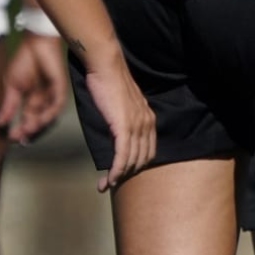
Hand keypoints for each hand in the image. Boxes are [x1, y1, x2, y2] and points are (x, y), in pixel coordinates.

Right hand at [0, 33, 71, 143]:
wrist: (35, 44)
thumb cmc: (23, 61)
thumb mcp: (12, 85)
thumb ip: (9, 104)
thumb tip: (1, 122)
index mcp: (30, 97)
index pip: (26, 117)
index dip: (19, 128)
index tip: (11, 137)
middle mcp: (42, 98)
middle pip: (37, 119)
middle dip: (29, 130)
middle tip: (20, 139)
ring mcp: (52, 94)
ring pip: (48, 115)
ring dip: (38, 125)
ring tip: (28, 131)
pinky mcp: (60, 88)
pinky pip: (57, 105)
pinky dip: (49, 114)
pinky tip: (41, 120)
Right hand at [80, 47, 156, 191]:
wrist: (107, 67)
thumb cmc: (110, 84)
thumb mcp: (122, 107)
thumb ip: (124, 122)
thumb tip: (117, 137)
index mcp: (149, 120)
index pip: (148, 151)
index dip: (137, 166)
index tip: (123, 175)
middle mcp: (147, 124)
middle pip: (142, 159)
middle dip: (128, 175)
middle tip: (112, 185)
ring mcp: (137, 125)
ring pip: (132, 160)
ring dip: (119, 177)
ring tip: (105, 186)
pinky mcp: (124, 126)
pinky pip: (122, 155)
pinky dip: (116, 170)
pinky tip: (108, 180)